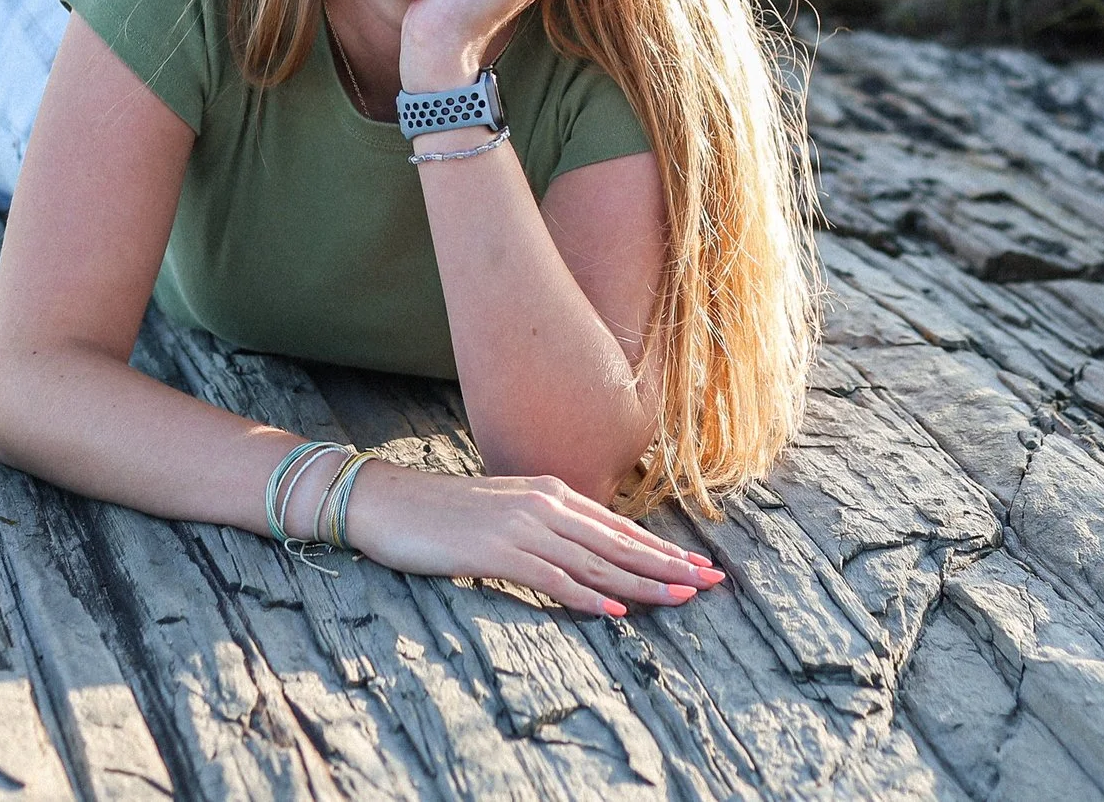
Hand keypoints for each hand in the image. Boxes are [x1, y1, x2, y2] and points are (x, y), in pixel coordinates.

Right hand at [340, 460, 722, 617]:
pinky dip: (587, 595)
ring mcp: (524, 527)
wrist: (391, 502)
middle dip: (669, 565)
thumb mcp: (506, 512)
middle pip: (619, 542)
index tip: (699, 565)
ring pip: (596, 560)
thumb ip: (545, 526)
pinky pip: (553, 577)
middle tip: (712, 582)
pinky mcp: (499, 551)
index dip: (661, 549)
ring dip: (642, 582)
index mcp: (551, 492)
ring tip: (681, 597)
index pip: (618, 527)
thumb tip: (582, 552)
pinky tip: (615, 610)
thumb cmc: (446, 513)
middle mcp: (546, 504)